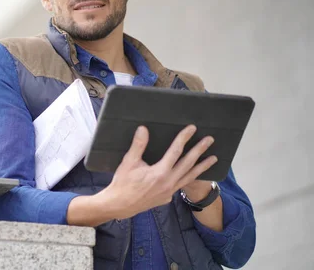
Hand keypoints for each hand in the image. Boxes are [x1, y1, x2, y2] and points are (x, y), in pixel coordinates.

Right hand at [96, 125, 216, 219]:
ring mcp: (170, 191)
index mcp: (160, 172)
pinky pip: (182, 185)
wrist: (120, 205)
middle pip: (188, 163)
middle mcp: (169, 182)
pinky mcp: (167, 197)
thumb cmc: (122, 183)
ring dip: (202, 167)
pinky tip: (194, 174)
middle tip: (210, 140)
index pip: (176, 151)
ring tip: (214, 158)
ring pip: (190, 177)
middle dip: (200, 150)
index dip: (184, 138)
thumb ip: (138, 145)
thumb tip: (143, 129)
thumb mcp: (128, 162)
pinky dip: (191, 178)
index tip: (192, 128)